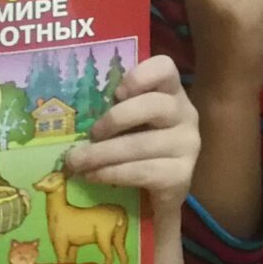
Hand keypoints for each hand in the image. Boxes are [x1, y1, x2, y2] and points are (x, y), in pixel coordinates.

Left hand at [68, 53, 199, 209]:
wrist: (158, 195)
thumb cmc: (137, 149)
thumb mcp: (130, 123)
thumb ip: (116, 109)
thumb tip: (75, 112)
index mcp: (172, 93)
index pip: (165, 68)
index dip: (139, 76)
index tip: (116, 94)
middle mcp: (186, 114)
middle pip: (153, 105)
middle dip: (114, 120)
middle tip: (90, 135)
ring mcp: (187, 146)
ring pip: (141, 144)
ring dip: (101, 154)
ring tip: (76, 162)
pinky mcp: (181, 176)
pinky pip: (141, 171)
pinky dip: (111, 173)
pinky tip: (93, 176)